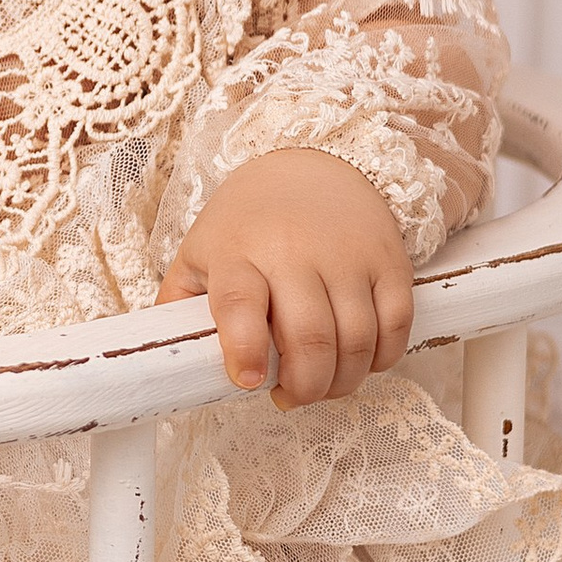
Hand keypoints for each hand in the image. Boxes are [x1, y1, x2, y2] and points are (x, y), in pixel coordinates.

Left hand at [158, 148, 413, 406]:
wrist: (311, 164)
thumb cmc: (248, 223)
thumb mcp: (200, 253)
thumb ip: (179, 305)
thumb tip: (166, 359)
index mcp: (238, 252)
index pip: (239, 304)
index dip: (245, 349)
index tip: (248, 382)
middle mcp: (294, 251)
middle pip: (310, 336)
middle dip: (304, 386)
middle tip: (291, 397)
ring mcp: (347, 255)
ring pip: (357, 339)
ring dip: (342, 381)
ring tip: (322, 385)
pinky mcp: (389, 260)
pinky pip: (396, 324)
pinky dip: (383, 358)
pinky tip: (360, 363)